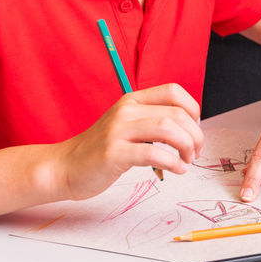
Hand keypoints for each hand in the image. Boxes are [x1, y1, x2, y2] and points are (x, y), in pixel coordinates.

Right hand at [55, 84, 201, 200]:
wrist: (64, 167)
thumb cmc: (101, 150)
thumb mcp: (126, 126)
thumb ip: (151, 121)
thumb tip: (189, 129)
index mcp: (131, 100)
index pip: (173, 91)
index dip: (193, 110)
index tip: (195, 130)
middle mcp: (125, 110)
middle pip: (176, 113)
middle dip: (195, 135)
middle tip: (195, 153)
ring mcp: (117, 130)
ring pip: (167, 129)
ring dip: (186, 147)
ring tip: (187, 162)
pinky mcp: (113, 153)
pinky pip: (152, 153)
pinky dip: (172, 162)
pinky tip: (176, 170)